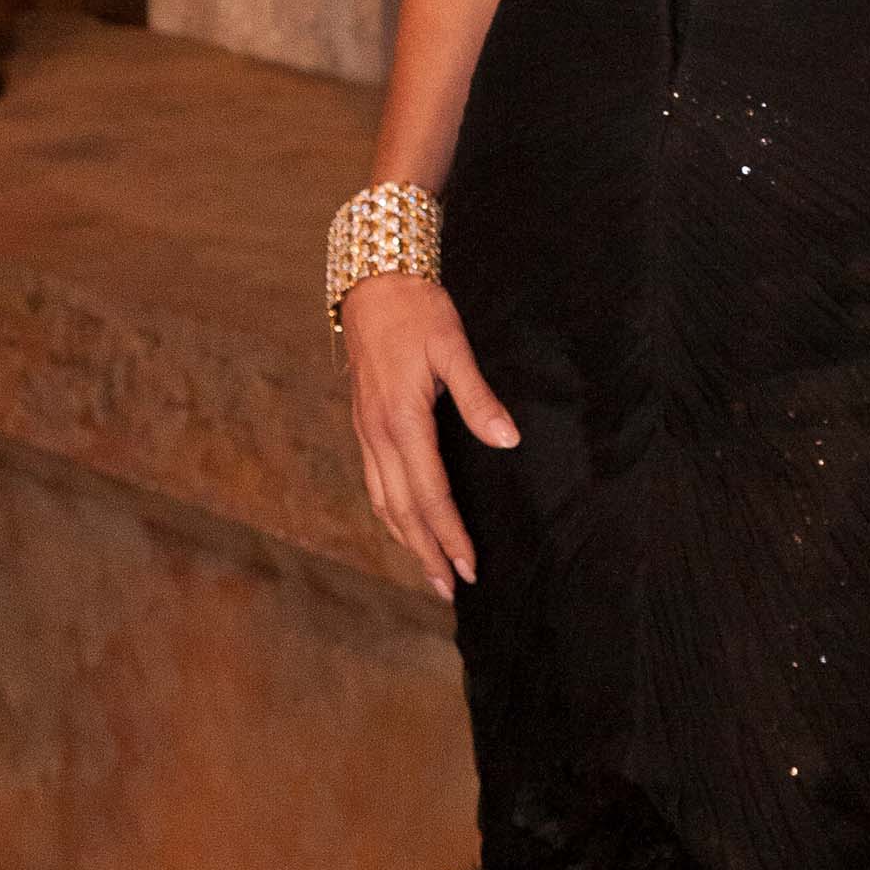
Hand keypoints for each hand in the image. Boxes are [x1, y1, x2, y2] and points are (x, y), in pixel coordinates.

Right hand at [342, 273, 517, 600]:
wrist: (372, 281)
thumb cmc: (418, 310)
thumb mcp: (453, 347)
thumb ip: (478, 397)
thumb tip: (507, 441)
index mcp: (403, 421)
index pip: (430, 495)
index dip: (450, 535)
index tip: (470, 567)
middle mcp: (378, 435)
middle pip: (403, 510)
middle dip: (428, 552)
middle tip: (451, 589)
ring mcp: (366, 431)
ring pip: (383, 501)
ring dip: (405, 539)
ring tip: (428, 569)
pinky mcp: (363, 423)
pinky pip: (374, 482)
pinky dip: (389, 512)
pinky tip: (402, 522)